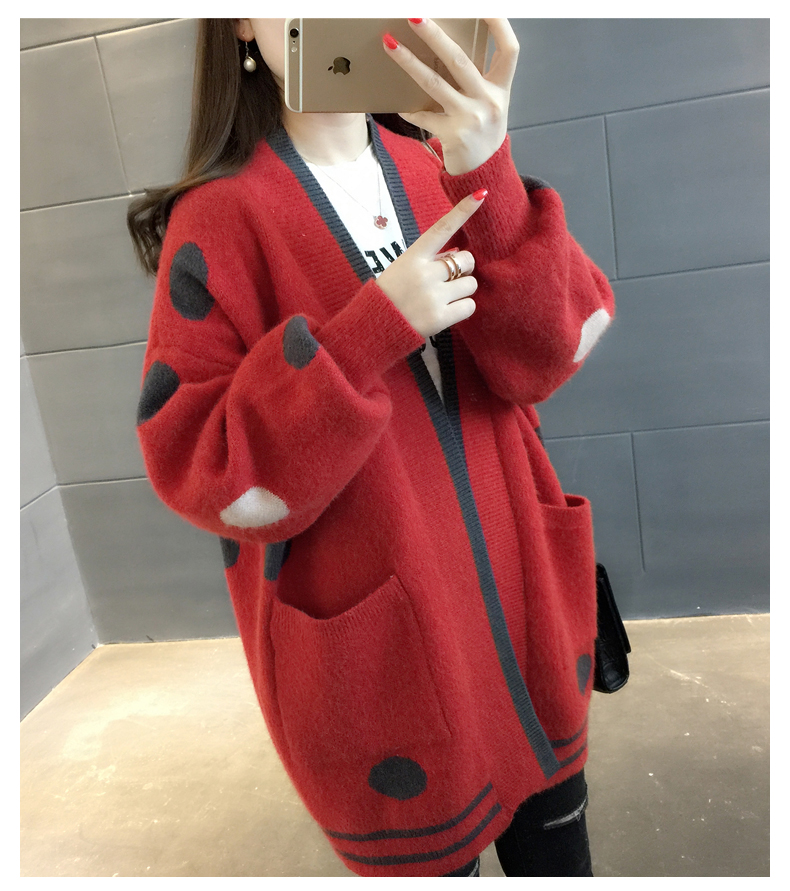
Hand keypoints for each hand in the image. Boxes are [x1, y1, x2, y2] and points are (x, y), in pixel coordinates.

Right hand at [377, 190, 486, 337]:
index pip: (442, 229)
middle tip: (448, 280)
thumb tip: (459, 252)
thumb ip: (430, 260)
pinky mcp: (440, 318)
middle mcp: (424, 274)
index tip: (480, 194)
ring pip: (471, 284)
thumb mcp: (403, 269)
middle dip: (464, 268)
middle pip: (466, 260)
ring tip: (442, 299)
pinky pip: (469, 306)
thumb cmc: (390, 295)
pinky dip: (462, 308)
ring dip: (462, 290)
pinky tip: (446, 312)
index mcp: (413, 257)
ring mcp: (433, 296)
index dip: (462, 211)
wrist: (375, 327)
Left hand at [383, 19, 518, 174]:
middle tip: (414, 15)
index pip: (509, 49)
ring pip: (435, 83)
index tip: (484, 5)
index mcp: (502, 88)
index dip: (499, 24)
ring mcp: (470, 118)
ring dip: (409, 62)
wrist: (484, 173)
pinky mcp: (453, 134)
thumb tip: (447, 48)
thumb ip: (478, 79)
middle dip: (434, 35)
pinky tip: (400, 105)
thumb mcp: (491, 103)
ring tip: (390, 44)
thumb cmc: (484, 132)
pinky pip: (424, 116)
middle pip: (460, 60)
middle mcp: (489, 101)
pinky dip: (411, 110)